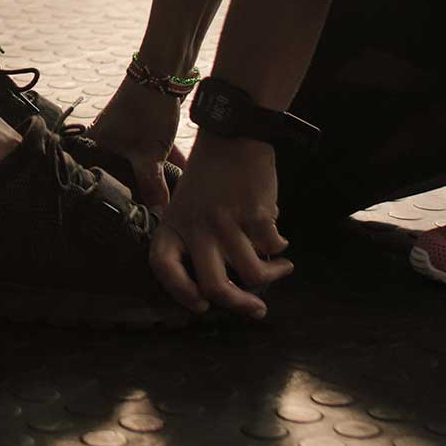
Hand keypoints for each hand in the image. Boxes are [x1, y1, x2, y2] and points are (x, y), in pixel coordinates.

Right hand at [85, 79, 189, 209]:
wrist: (164, 71)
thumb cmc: (147, 109)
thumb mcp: (150, 154)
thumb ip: (151, 186)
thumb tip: (157, 216)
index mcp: (94, 146)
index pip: (99, 180)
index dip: (116, 199)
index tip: (131, 217)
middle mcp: (103, 140)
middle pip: (121, 175)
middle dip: (141, 191)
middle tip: (154, 210)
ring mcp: (122, 133)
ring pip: (138, 163)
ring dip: (156, 176)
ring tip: (171, 196)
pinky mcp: (140, 127)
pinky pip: (149, 151)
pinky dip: (163, 162)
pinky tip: (182, 176)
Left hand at [150, 136, 294, 319]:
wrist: (232, 135)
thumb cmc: (210, 173)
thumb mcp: (186, 203)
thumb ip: (195, 238)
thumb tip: (220, 281)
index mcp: (175, 224)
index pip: (164, 267)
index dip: (180, 292)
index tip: (200, 305)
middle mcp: (198, 228)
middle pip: (215, 286)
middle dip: (240, 306)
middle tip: (257, 310)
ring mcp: (227, 223)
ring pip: (252, 273)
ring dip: (273, 275)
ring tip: (281, 268)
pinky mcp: (256, 214)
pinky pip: (273, 247)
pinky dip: (280, 249)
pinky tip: (281, 244)